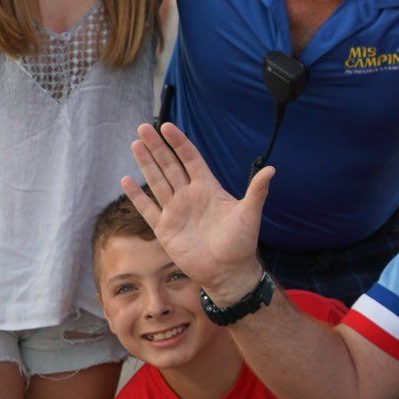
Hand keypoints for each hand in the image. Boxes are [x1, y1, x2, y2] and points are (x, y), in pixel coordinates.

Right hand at [125, 122, 270, 301]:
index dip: (179, 143)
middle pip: (169, 165)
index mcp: (208, 188)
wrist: (228, 272)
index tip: (166, 126)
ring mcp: (176, 211)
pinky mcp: (165, 229)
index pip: (190, 159)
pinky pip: (148, 208)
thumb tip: (272, 169)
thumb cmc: (241, 243)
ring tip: (135, 144)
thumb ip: (257, 191)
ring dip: (146, 164)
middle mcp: (190, 196)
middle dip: (157, 147)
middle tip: (143, 127)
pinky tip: (126, 181)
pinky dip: (137, 196)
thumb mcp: (250, 213)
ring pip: (157, 181)